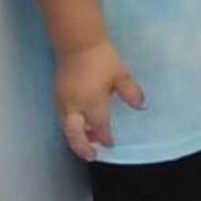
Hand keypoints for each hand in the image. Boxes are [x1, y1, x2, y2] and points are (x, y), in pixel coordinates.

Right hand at [54, 40, 144, 160]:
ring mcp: (63, 103)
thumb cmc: (103, 60)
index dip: (105, 137)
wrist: (79, 45)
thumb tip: (142, 106)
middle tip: (92, 155)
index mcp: (92, 105)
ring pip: (67, 129)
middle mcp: (75, 109)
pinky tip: (79, 123)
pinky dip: (71, 126)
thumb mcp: (121, 75)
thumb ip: (131, 93)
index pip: (99, 128)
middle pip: (75, 136)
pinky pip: (63, 118)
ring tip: (89, 139)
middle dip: (83, 148)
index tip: (110, 144)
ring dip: (77, 137)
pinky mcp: (58, 96)